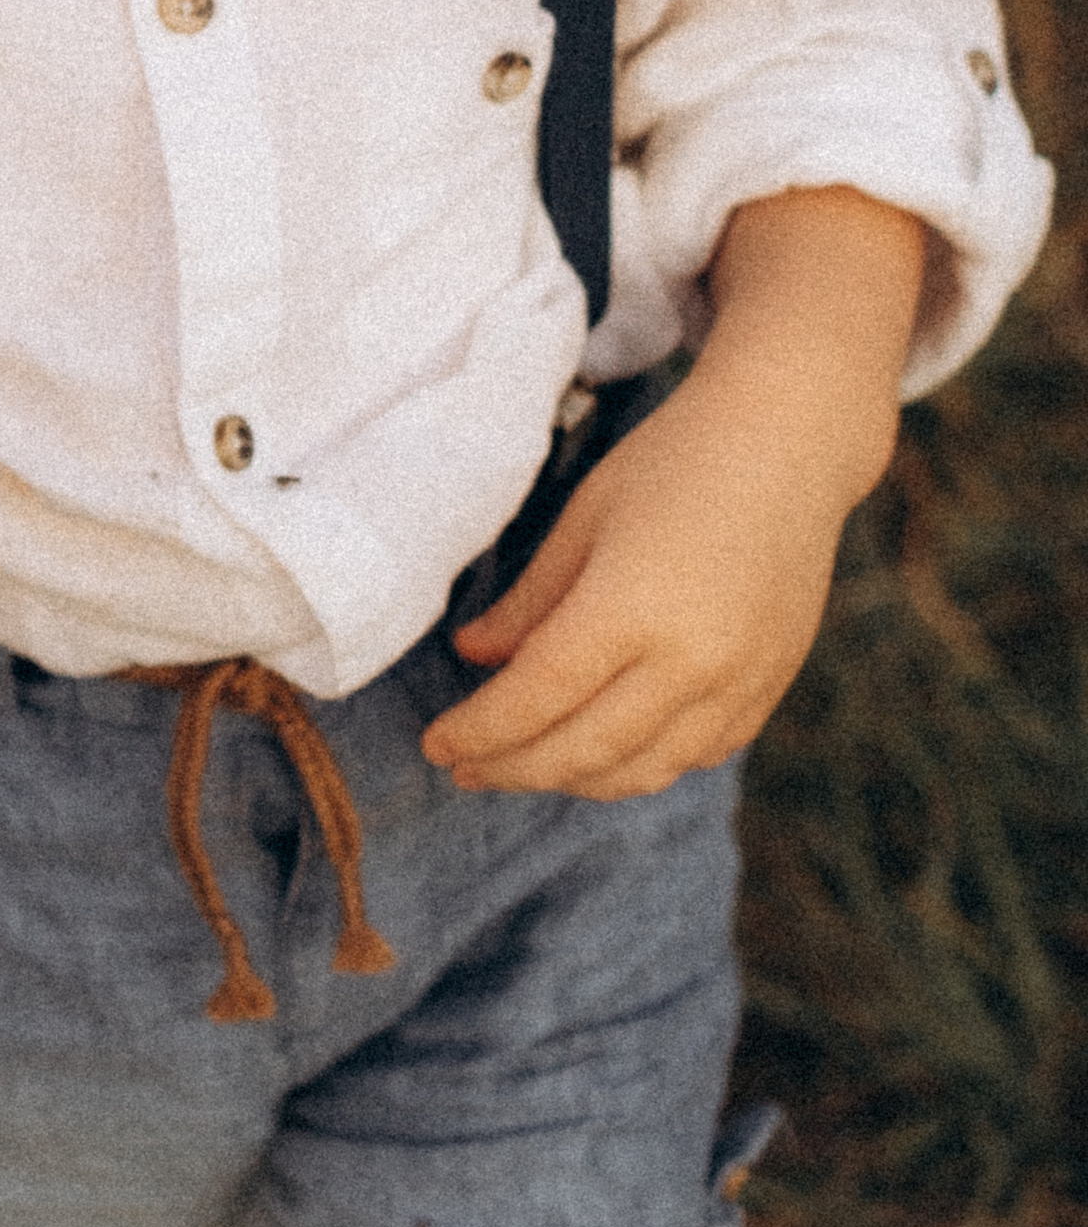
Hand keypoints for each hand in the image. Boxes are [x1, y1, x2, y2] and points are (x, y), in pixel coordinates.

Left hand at [420, 183, 926, 799]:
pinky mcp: (766, 691)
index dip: (481, 731)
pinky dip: (638, 766)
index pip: (538, 698)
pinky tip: (600, 751)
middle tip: (463, 769)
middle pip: (583, 751)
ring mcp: (736, 686)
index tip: (438, 745)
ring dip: (572, 780)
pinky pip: (693, 757)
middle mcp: (689, 663)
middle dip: (513, 768)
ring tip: (521, 765)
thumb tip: (473, 656)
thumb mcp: (584, 516)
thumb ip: (529, 599)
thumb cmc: (673, 463)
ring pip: (640, 771)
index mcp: (630, 608)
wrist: (788, 446)